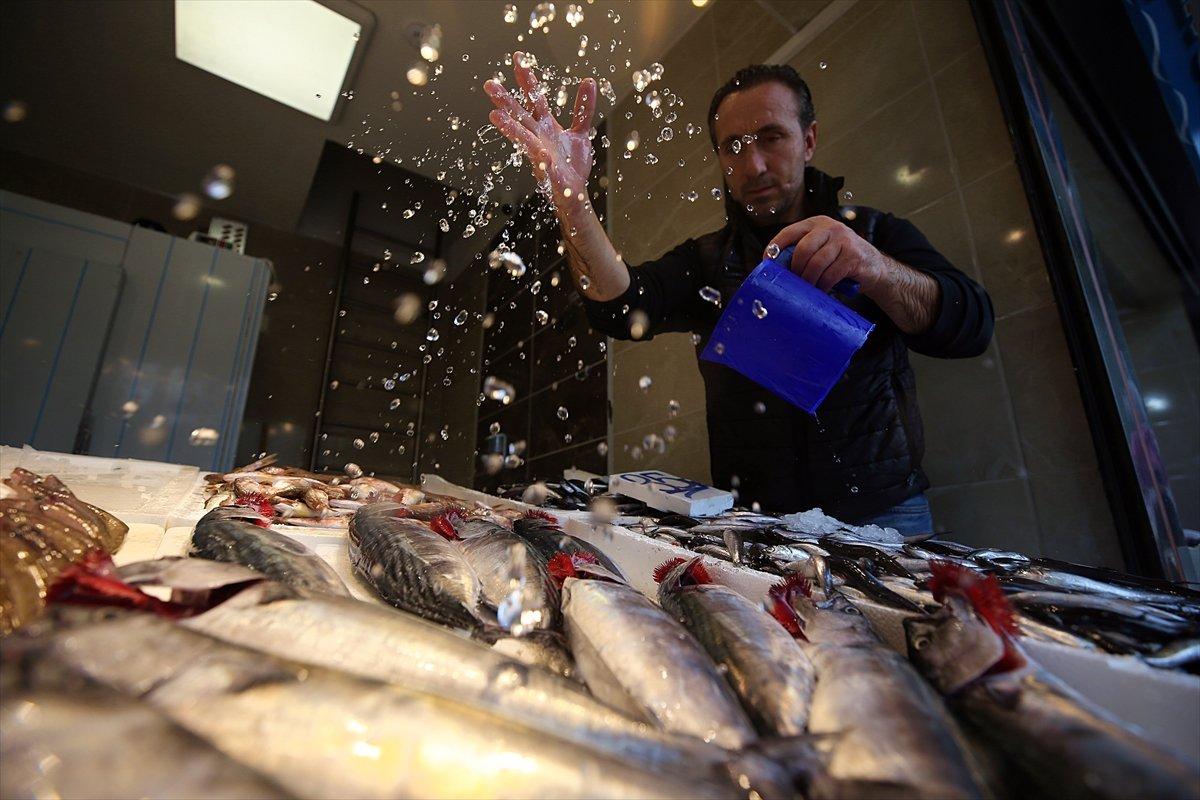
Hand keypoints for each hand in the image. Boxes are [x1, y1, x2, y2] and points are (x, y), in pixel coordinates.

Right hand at [483, 52, 596, 210]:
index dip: (527, 79)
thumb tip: (589, 81)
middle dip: (505, 101)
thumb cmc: (572, 164)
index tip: (518, 58)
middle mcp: (539, 137)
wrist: (574, 193)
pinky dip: (542, 160)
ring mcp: (541, 155)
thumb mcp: (580, 132)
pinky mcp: (549, 174)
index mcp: (546, 126)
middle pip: (521, 115)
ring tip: (495, 116)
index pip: (535, 98)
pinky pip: (544, 166)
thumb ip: (583, 108)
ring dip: (510, 128)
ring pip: (524, 139)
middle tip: (489, 85)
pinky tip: (541, 154)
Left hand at [764, 216, 886, 292]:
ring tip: (807, 289)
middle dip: (795, 268)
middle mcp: (830, 227)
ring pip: (816, 263)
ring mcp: (843, 240)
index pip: (789, 232)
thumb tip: (776, 269)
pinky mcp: (853, 256)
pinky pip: (830, 275)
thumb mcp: (822, 249)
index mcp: (816, 223)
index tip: (767, 262)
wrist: (874, 266)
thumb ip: (804, 252)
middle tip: (793, 281)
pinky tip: (821, 291)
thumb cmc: (841, 260)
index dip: (775, 247)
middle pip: (803, 249)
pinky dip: (822, 286)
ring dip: (808, 280)